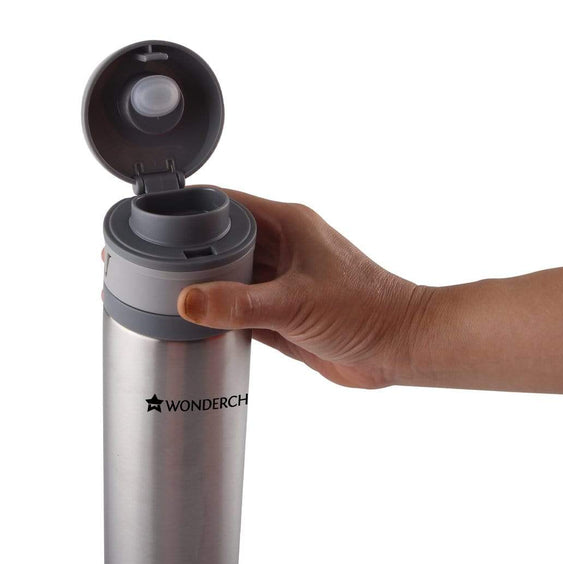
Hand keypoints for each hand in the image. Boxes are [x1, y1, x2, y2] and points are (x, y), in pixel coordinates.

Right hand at [178, 189, 422, 387]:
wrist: (398, 347)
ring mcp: (282, 282)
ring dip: (206, 286)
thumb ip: (240, 303)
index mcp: (288, 225)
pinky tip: (198, 322)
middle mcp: (284, 249)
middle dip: (190, 253)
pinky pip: (242, 308)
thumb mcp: (296, 302)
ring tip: (165, 294)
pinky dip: (222, 315)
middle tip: (151, 266)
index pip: (228, 204)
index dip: (191, 210)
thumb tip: (188, 302)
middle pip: (223, 242)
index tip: (155, 221)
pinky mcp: (284, 313)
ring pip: (231, 277)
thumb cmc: (366, 310)